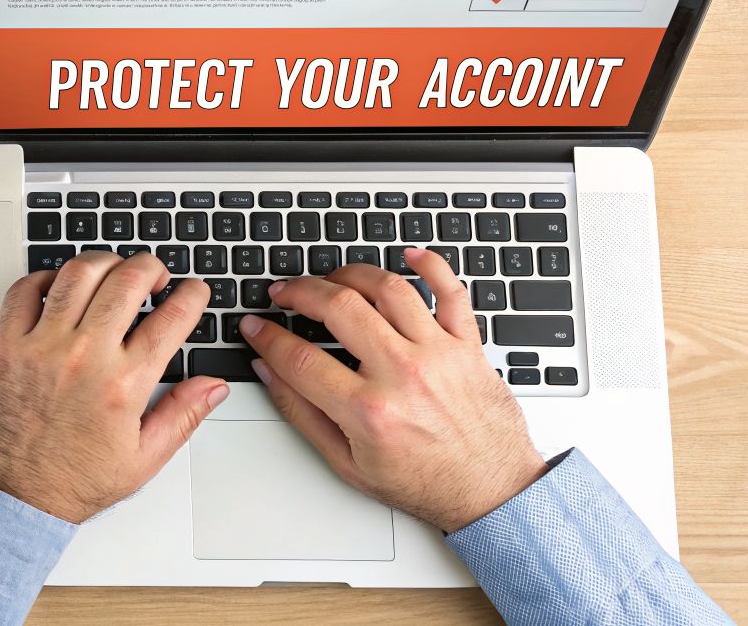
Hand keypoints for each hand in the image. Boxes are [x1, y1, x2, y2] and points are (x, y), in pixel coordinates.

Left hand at [0, 252, 229, 522]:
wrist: (12, 495)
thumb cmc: (72, 481)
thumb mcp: (143, 459)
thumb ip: (182, 416)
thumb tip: (213, 386)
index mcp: (123, 385)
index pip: (171, 319)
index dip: (191, 296)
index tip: (194, 291)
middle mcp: (84, 356)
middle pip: (127, 280)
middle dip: (151, 267)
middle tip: (155, 276)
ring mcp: (42, 346)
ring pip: (78, 273)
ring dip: (104, 263)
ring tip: (114, 272)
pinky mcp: (7, 345)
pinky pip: (24, 289)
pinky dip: (46, 276)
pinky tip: (61, 285)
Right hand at [241, 248, 547, 532]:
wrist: (492, 491)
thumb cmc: (424, 483)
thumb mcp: (347, 463)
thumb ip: (302, 413)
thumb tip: (269, 372)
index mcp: (368, 410)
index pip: (299, 357)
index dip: (267, 336)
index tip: (255, 325)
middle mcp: (403, 374)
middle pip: (339, 307)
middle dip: (299, 292)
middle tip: (284, 293)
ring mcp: (438, 354)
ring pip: (387, 288)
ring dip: (350, 273)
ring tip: (331, 279)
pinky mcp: (467, 346)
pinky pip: (451, 292)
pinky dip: (431, 265)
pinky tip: (409, 255)